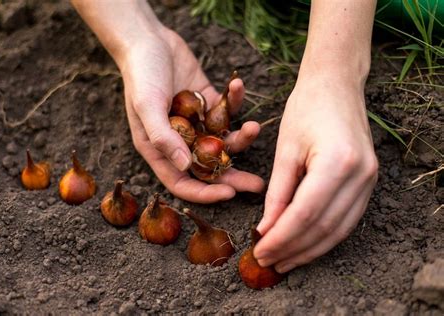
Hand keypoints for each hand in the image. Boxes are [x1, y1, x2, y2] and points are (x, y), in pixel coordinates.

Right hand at [120, 28, 263, 202]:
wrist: (148, 39)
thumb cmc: (141, 74)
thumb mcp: (146, 105)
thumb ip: (163, 137)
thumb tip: (183, 166)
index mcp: (160, 148)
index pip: (182, 182)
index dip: (205, 192)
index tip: (230, 194)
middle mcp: (179, 140)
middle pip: (208, 167)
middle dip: (233, 177)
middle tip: (258, 185)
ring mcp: (196, 122)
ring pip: (223, 140)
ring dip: (241, 137)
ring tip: (254, 127)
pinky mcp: (208, 103)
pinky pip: (226, 110)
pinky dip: (234, 100)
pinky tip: (237, 85)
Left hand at [254, 75, 377, 272]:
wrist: (336, 85)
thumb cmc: (305, 109)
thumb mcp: (285, 150)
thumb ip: (278, 193)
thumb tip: (267, 230)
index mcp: (337, 163)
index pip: (304, 215)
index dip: (280, 238)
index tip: (259, 251)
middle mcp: (360, 176)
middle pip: (323, 228)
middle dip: (293, 250)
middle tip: (268, 262)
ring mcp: (370, 181)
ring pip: (338, 230)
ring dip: (309, 250)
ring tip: (284, 261)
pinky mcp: (369, 183)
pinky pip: (347, 220)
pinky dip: (324, 236)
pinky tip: (304, 245)